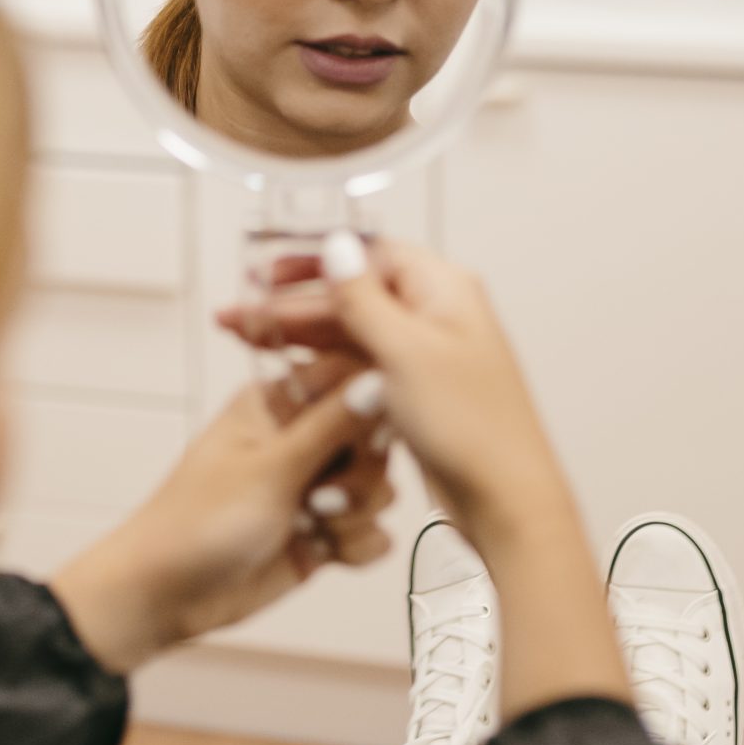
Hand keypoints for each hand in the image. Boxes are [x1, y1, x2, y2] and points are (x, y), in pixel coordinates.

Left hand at [49, 361, 390, 674]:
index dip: (373, 402)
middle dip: (364, 473)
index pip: (351, 374)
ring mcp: (314, 487)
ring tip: (313, 525)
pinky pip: (372, 531)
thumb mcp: (270, 468)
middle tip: (322, 497)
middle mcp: (301, 439)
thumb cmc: (199, 520)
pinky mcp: (322, 532)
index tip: (365, 437)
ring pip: (380, 487)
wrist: (166, 596)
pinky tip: (320, 552)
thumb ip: (334, 424)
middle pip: (378, 437)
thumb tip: (381, 376)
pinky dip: (355, 545)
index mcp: (278, 402)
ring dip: (357, 512)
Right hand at [218, 234, 576, 567]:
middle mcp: (438, 317)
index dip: (312, 261)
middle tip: (238, 318)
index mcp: (444, 291)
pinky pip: (360, 368)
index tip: (266, 273)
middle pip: (352, 296)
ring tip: (246, 341)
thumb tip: (338, 243)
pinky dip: (322, 367)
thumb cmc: (470, 426)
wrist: (505, 500)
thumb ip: (363, 297)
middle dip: (291, 306)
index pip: (369, 255)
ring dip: (299, 337)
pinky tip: (286, 374)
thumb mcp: (405, 352)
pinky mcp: (417, 395)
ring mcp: (427, 358)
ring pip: (350, 334)